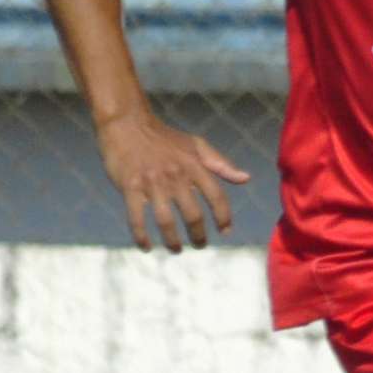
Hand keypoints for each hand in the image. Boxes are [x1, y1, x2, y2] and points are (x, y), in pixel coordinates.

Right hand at [95, 109, 249, 251]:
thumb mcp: (196, 145)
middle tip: (200, 245)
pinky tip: (146, 247)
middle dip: (199, 235)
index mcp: (195, 166)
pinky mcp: (129, 187)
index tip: (225, 231)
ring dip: (173, 241)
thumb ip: (221, 164)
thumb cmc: (165, 137)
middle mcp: (176, 176)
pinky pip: (136, 218)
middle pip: (193, 214)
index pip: (217, 196)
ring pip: (166, 221)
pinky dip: (141, 236)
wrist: (127, 124)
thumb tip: (246, 179)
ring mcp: (152, 183)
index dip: (224, 217)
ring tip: (177, 249)